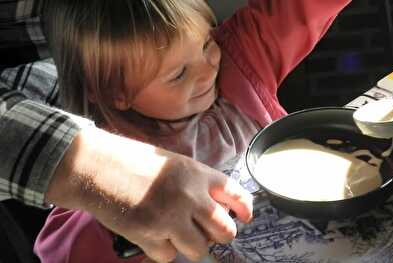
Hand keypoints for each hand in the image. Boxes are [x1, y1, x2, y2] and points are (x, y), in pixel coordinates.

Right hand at [46, 127, 252, 261]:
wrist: (98, 167)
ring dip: (189, 245)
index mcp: (199, 174)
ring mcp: (170, 217)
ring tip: (175, 232)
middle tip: (206, 232)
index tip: (245, 218)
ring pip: (199, 249)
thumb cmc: (137, 164)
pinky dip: (162, 250)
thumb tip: (220, 210)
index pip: (237, 195)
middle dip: (219, 236)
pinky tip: (153, 234)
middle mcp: (190, 196)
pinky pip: (169, 256)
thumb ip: (200, 184)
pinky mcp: (148, 234)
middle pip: (225, 231)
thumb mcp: (176, 165)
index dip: (246, 210)